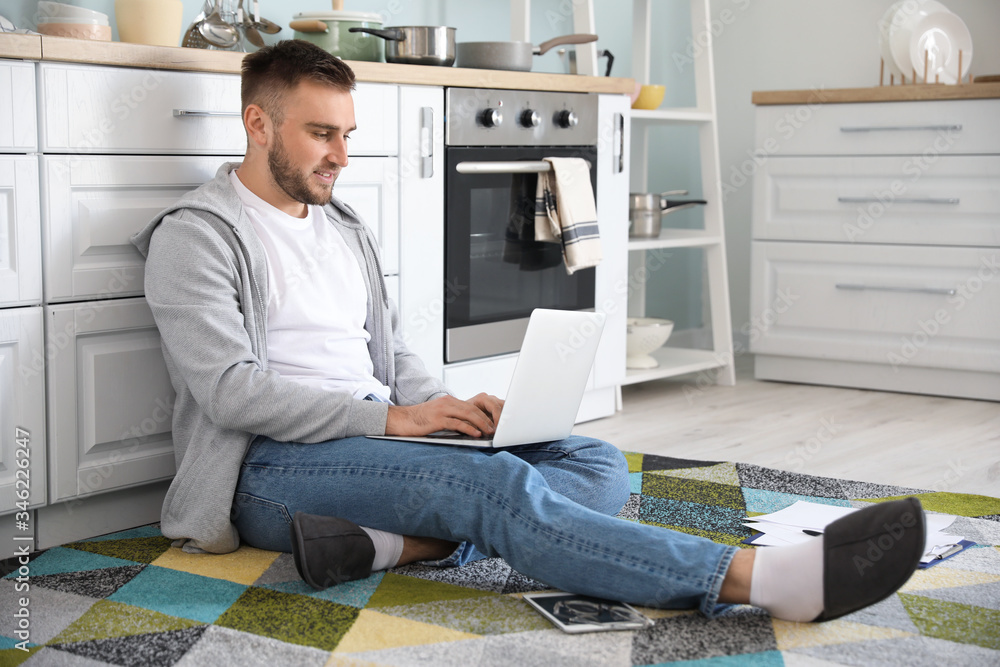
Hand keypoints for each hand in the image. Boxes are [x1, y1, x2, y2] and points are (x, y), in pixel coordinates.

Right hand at [385, 393, 504, 436]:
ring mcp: (442, 410)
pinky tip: (476, 434)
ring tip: (490, 431)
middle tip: (496, 428)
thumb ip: (452, 417)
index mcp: (448, 401)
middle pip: (473, 409)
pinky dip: (469, 428)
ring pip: (468, 414)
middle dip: (486, 418)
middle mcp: (447, 402)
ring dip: (482, 423)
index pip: (471, 406)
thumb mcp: (438, 415)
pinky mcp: (438, 419)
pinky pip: (458, 423)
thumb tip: (468, 427)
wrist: (401, 419)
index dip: (484, 414)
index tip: (493, 423)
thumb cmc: (419, 420)